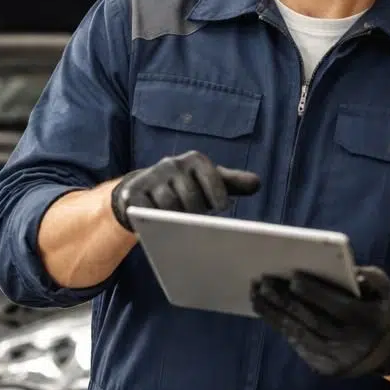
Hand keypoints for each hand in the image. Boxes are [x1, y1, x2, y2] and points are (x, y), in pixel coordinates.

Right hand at [109, 151, 259, 229]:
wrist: (143, 188)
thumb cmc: (185, 188)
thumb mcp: (209, 182)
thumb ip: (232, 182)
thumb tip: (256, 183)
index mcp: (194, 160)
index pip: (212, 180)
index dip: (219, 199)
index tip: (220, 210)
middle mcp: (172, 164)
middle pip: (191, 198)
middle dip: (197, 216)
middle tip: (199, 226)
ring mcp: (151, 178)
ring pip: (169, 207)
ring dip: (176, 222)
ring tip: (180, 228)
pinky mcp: (132, 193)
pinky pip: (146, 212)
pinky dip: (154, 222)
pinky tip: (159, 226)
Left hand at [250, 266, 389, 377]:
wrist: (386, 351)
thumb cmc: (379, 310)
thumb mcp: (385, 290)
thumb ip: (371, 277)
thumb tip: (350, 272)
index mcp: (368, 322)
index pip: (338, 307)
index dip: (315, 292)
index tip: (293, 277)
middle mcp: (351, 343)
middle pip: (312, 320)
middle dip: (285, 301)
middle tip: (263, 282)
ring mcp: (336, 358)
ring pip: (300, 334)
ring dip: (274, 314)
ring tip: (255, 295)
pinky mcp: (323, 367)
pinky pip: (298, 345)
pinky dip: (281, 327)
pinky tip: (267, 311)